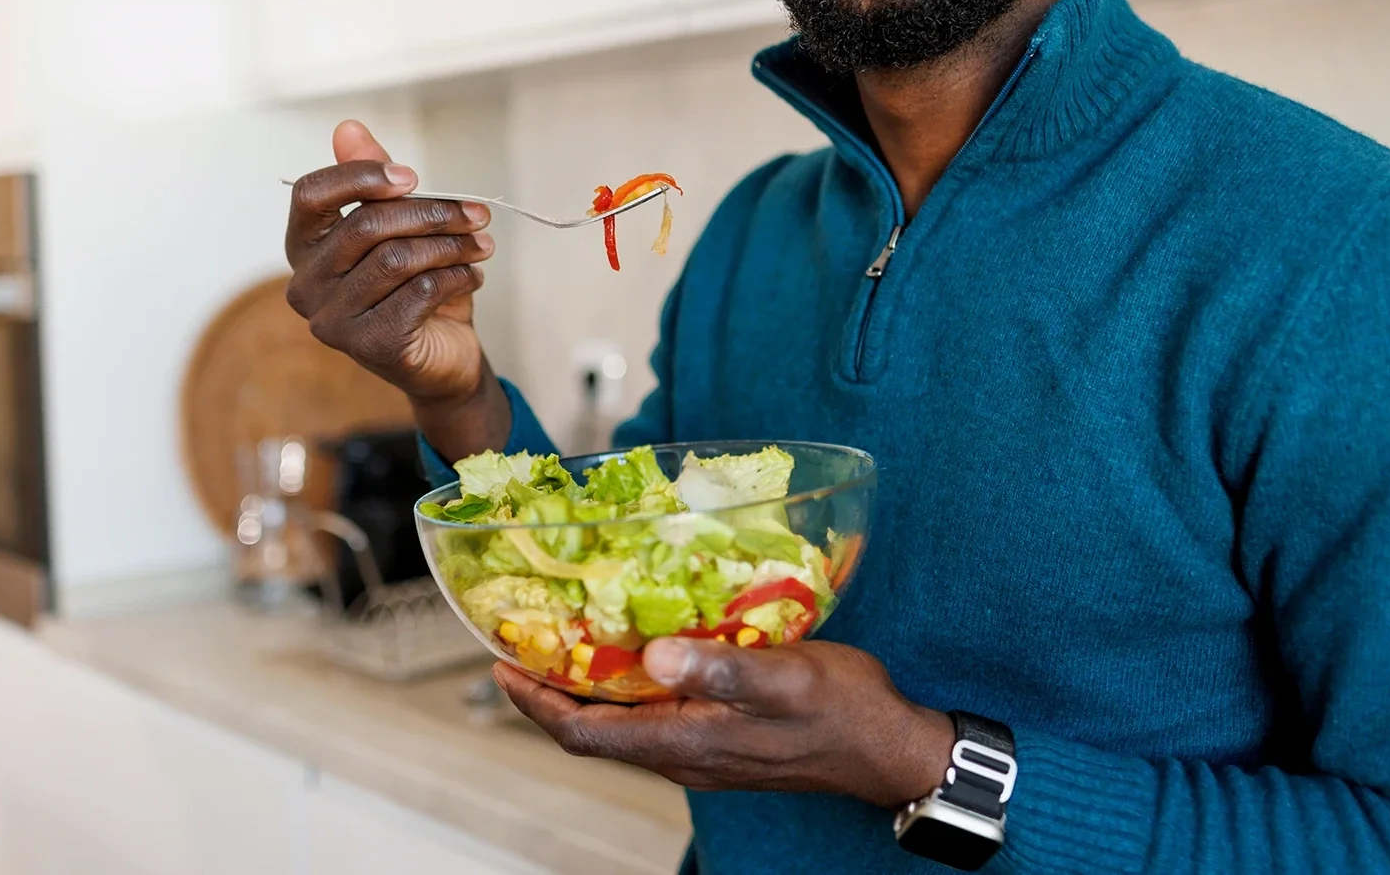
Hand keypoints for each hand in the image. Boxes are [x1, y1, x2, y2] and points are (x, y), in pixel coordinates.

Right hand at [284, 120, 509, 457]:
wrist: (441, 358)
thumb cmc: (414, 286)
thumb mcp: (399, 228)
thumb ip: (374, 182)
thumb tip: (347, 127)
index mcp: (304, 248)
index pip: (310, 195)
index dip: (359, 176)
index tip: (412, 176)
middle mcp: (305, 285)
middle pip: (366, 225)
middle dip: (432, 212)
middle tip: (477, 213)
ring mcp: (332, 321)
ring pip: (398, 258)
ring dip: (452, 245)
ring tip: (482, 245)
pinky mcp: (369, 346)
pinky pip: (420, 291)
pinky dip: (457, 277)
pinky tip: (472, 276)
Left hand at [494, 637, 953, 808]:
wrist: (889, 748)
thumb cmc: (844, 710)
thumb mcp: (785, 678)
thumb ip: (720, 668)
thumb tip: (654, 655)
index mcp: (686, 742)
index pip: (583, 732)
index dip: (534, 700)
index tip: (500, 661)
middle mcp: (683, 754)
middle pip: (592, 729)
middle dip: (549, 687)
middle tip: (520, 637)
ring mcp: (701, 749)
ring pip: (621, 722)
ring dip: (586, 684)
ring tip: (563, 635)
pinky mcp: (720, 738)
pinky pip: (653, 716)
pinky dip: (627, 684)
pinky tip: (635, 648)